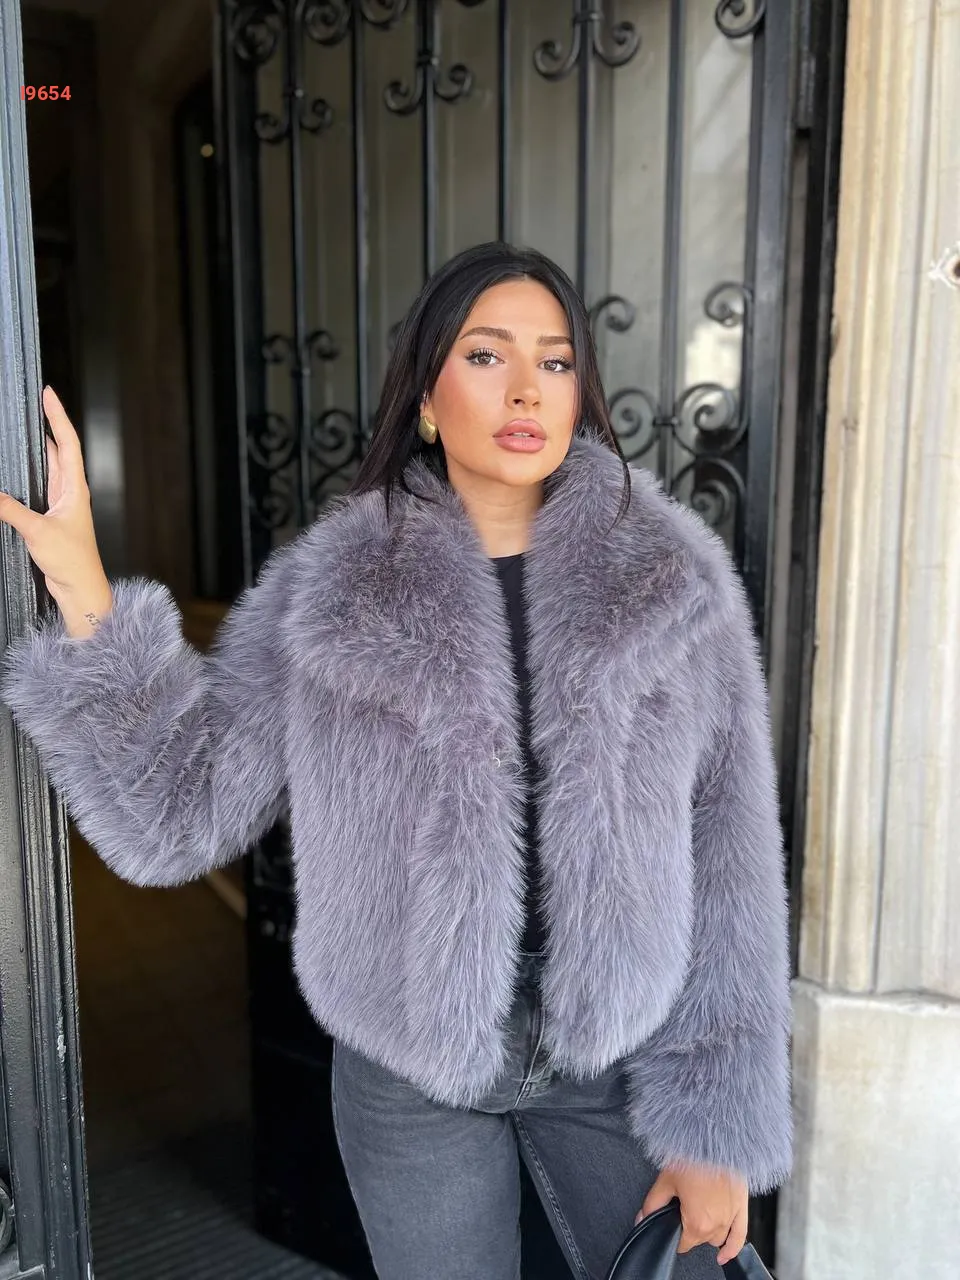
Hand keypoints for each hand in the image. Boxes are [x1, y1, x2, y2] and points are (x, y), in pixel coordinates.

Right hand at [0, 386, 111, 636]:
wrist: (79, 588)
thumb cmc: (71, 562)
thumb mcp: (37, 532)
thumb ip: (11, 510)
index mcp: (75, 488)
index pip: (67, 442)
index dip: (58, 416)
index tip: (48, 393)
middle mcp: (70, 491)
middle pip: (58, 449)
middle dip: (45, 424)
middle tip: (31, 402)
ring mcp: (60, 503)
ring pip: (46, 467)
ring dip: (36, 447)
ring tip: (21, 426)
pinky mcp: (49, 517)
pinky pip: (36, 486)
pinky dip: (25, 473)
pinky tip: (13, 467)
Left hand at [636, 1164, 748, 1266]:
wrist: (716, 1137)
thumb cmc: (693, 1155)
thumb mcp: (666, 1180)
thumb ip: (652, 1204)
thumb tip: (642, 1218)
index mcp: (697, 1222)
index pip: (683, 1245)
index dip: (673, 1235)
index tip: (670, 1224)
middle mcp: (717, 1224)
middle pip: (699, 1240)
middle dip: (689, 1229)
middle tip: (682, 1207)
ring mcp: (732, 1217)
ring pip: (717, 1238)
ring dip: (708, 1232)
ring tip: (698, 1214)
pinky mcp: (743, 1207)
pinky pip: (740, 1236)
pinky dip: (732, 1248)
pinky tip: (724, 1254)